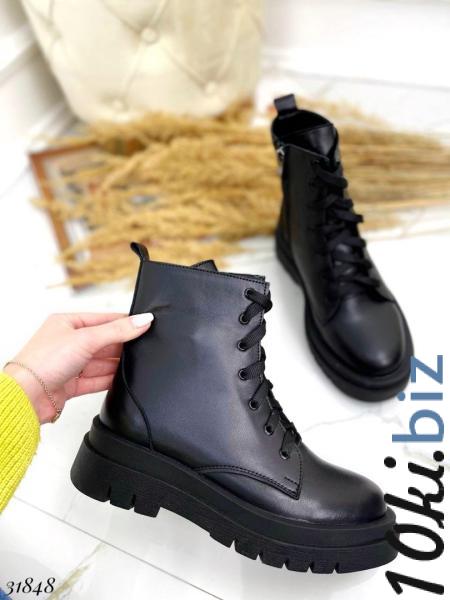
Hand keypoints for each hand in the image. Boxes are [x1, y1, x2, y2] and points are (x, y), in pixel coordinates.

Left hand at [3, 312, 152, 423]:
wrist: (26, 396)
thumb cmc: (42, 361)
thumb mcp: (86, 339)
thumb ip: (117, 331)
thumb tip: (143, 320)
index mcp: (67, 323)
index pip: (103, 320)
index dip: (124, 323)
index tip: (144, 325)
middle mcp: (68, 342)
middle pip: (104, 342)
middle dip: (120, 347)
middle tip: (140, 348)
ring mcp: (70, 364)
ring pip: (101, 362)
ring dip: (115, 365)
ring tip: (132, 365)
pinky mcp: (71, 385)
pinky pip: (97, 380)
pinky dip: (109, 380)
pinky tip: (121, 380)